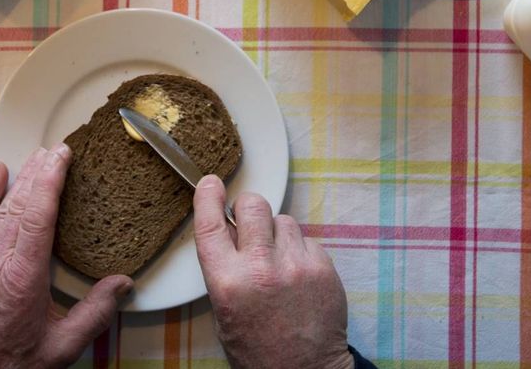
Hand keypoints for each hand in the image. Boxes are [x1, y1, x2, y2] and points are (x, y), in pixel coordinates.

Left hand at [0, 145, 133, 368]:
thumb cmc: (9, 363)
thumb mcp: (61, 347)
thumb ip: (94, 313)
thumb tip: (122, 284)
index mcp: (21, 278)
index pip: (37, 217)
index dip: (50, 181)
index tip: (62, 156)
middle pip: (21, 204)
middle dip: (40, 172)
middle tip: (60, 148)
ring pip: (2, 207)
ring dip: (22, 179)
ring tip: (40, 156)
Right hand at [193, 175, 353, 368]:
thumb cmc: (258, 348)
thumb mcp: (224, 312)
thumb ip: (224, 268)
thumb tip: (229, 230)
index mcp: (227, 282)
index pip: (211, 224)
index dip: (208, 197)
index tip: (211, 183)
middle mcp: (260, 269)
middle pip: (253, 205)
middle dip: (249, 209)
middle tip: (250, 224)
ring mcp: (295, 266)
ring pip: (283, 220)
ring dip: (277, 233)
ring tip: (278, 262)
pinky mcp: (322, 268)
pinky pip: (307, 239)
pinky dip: (300, 251)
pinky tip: (298, 275)